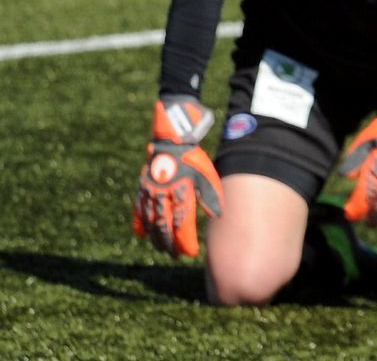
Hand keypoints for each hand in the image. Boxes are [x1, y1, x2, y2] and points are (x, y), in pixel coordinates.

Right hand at [132, 95, 223, 257]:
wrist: (172, 142)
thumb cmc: (194, 159)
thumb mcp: (207, 176)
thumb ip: (211, 196)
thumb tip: (217, 216)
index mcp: (181, 194)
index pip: (182, 225)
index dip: (186, 241)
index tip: (191, 252)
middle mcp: (164, 196)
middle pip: (164, 227)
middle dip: (169, 244)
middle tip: (174, 255)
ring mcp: (150, 193)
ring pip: (151, 221)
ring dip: (156, 237)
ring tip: (161, 249)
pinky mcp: (142, 189)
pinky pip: (139, 210)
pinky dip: (140, 223)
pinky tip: (142, 234)